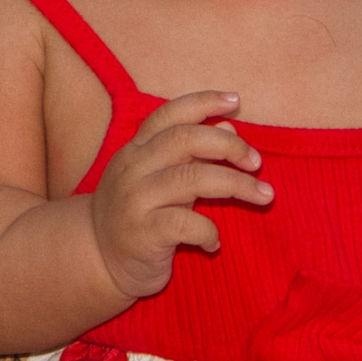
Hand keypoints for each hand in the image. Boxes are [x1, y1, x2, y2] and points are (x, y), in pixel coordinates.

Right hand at [87, 93, 268, 299]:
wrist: (97, 259)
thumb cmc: (137, 216)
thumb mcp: (160, 180)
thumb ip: (191, 155)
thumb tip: (229, 126)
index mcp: (136, 150)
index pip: (169, 115)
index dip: (203, 102)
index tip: (236, 101)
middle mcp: (132, 169)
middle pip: (184, 140)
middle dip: (228, 146)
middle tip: (256, 162)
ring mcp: (135, 200)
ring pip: (191, 179)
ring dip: (236, 185)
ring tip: (264, 196)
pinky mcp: (142, 234)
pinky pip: (186, 224)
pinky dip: (209, 231)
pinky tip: (213, 243)